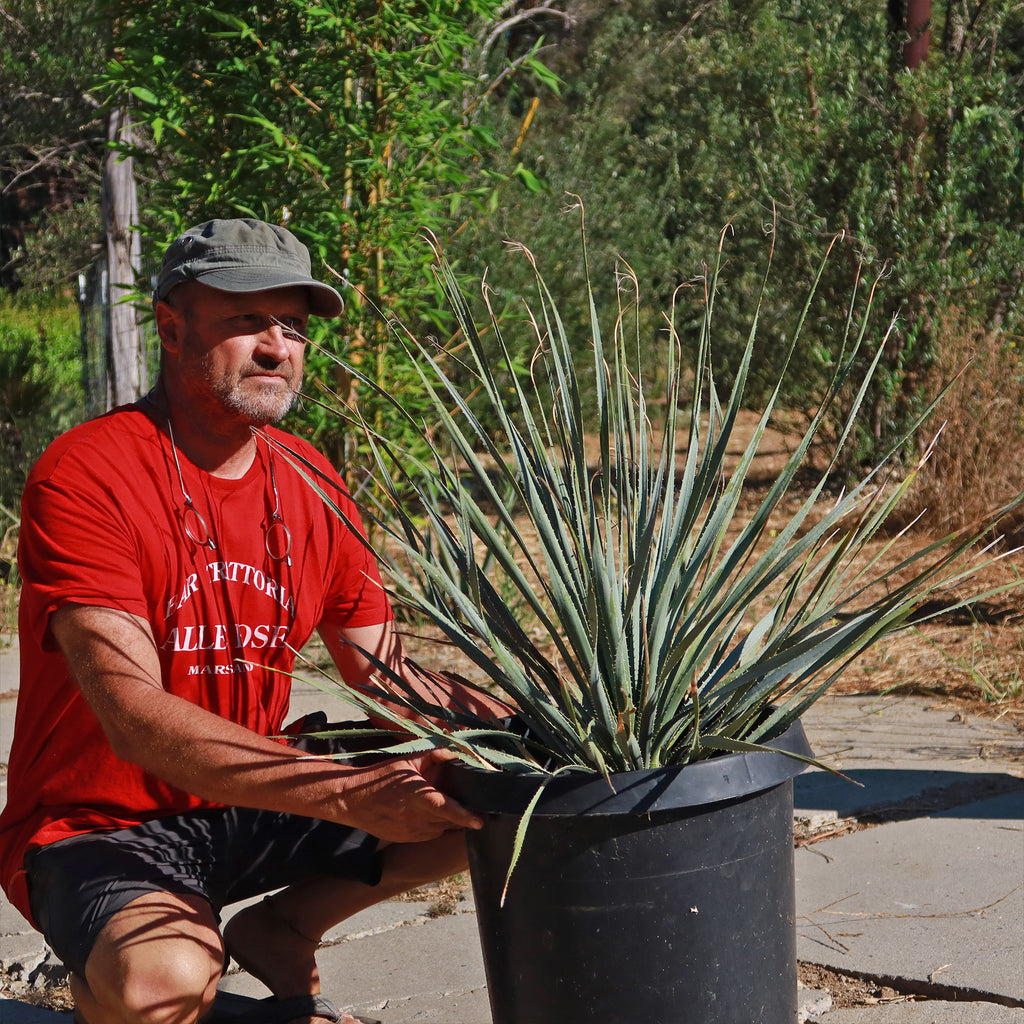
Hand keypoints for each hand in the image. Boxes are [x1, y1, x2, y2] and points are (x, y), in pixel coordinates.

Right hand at [332, 749, 482, 842]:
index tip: (480, 821)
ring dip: (449, 820)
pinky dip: (436, 825)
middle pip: (448, 821)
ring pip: (441, 829)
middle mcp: (415, 817)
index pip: (444, 808)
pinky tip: (430, 812)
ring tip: (448, 804)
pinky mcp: (407, 839)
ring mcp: (411, 832)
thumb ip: (433, 754)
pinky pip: (430, 834)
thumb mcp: (407, 759)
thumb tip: (454, 753)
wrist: (353, 800)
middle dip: (463, 815)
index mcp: (416, 795)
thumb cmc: (382, 776)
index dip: (464, 816)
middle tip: (474, 804)